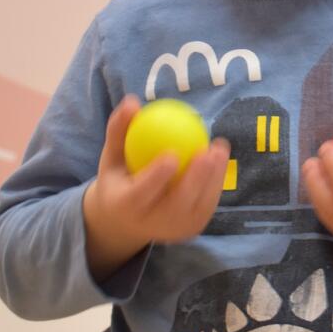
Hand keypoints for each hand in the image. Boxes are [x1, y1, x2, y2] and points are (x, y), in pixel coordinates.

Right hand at [83, 95, 230, 278]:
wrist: (127, 220)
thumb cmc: (119, 179)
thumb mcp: (112, 156)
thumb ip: (120, 130)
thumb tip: (132, 101)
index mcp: (126, 206)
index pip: (142, 193)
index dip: (157, 176)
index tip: (172, 153)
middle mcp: (151, 223)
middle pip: (177, 204)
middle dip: (195, 179)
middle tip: (206, 151)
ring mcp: (174, 230)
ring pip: (198, 205)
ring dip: (213, 178)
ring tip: (219, 148)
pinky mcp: (191, 230)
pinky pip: (207, 204)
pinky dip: (215, 181)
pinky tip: (220, 157)